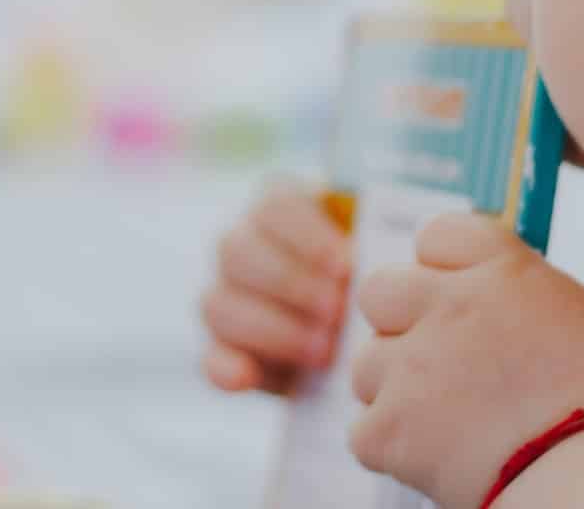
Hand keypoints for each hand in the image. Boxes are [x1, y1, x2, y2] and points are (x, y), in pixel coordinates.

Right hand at [201, 180, 351, 393]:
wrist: (352, 327)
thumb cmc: (367, 274)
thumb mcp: (371, 248)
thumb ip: (370, 243)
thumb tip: (376, 254)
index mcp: (276, 207)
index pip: (274, 205)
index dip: (307, 236)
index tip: (345, 266)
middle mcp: (239, 245)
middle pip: (238, 251)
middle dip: (291, 284)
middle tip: (337, 312)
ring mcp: (222, 297)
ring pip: (219, 304)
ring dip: (272, 330)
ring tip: (323, 352)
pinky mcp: (221, 350)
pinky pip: (208, 358)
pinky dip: (224, 368)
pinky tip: (247, 377)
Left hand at [348, 213, 583, 508]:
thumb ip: (543, 296)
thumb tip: (520, 301)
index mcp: (502, 269)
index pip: (437, 235)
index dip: (442, 267)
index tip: (455, 294)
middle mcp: (448, 306)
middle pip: (379, 291)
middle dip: (399, 321)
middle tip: (435, 359)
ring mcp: (412, 366)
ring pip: (367, 364)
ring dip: (395, 390)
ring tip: (447, 420)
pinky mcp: (389, 428)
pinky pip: (365, 430)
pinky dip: (393, 448)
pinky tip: (438, 457)